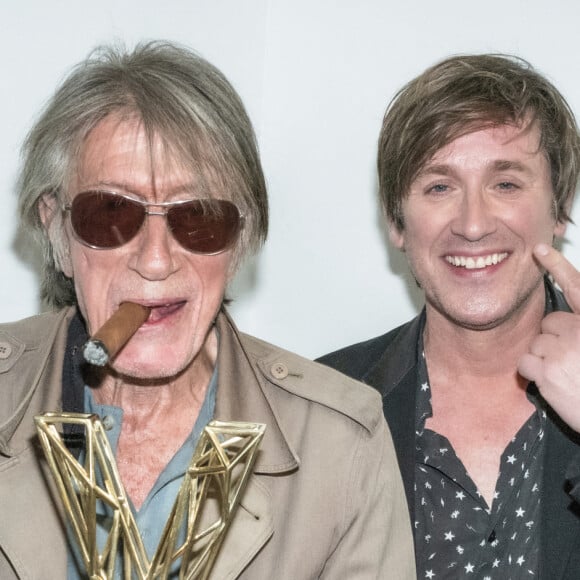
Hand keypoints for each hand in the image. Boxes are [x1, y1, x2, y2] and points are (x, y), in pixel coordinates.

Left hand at [518, 243, 579, 431]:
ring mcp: (563, 350)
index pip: (576, 287)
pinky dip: (534, 374)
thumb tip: (560, 324)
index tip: (541, 250)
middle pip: (550, 323)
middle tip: (574, 361)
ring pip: (536, 343)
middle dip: (555, 339)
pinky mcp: (546, 370)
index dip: (558, 266)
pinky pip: (525, 363)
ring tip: (568, 375)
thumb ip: (579, 330)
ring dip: (545, 359)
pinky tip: (554, 383)